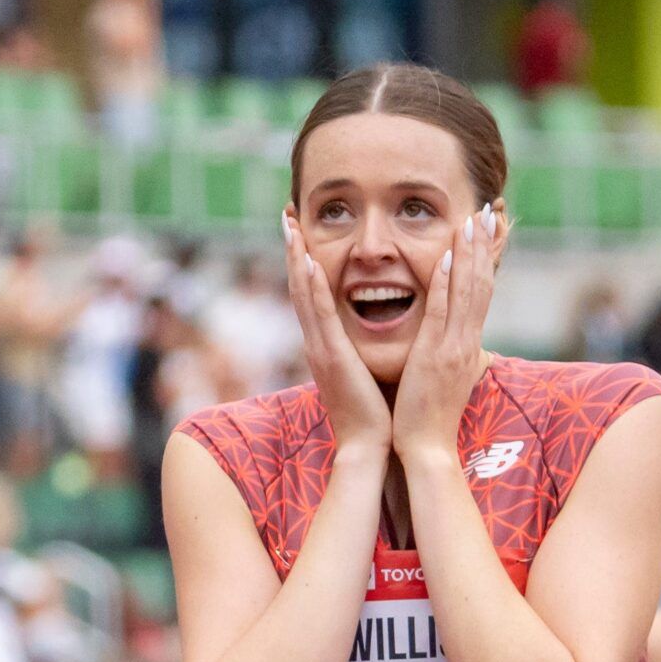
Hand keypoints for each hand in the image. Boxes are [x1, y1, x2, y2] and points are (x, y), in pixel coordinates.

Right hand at [282, 213, 390, 455]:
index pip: (312, 294)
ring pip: (305, 295)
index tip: (300, 230)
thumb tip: (367, 333)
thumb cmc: (372, 413)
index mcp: (326, 344)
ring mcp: (321, 349)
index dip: (303, 261)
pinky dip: (314, 288)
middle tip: (287, 214)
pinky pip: (322, 316)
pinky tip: (311, 264)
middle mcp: (317, 342)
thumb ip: (358, 350)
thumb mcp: (362, 372)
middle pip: (300, 286)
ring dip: (297, 258)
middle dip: (293, 249)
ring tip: (292, 226)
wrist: (368, 447)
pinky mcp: (332, 358)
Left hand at [390, 204, 500, 457]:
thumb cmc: (428, 417)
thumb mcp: (442, 377)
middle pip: (482, 284)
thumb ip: (447, 354)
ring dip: (470, 254)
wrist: (426, 450)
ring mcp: (453, 348)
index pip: (480, 293)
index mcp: (465, 345)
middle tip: (490, 211)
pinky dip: (446, 285)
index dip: (485, 260)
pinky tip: (445, 258)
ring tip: (473, 220)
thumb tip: (454, 341)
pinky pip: (442, 315)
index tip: (488, 231)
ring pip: (467, 292)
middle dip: (485, 246)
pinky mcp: (435, 357)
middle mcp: (465, 342)